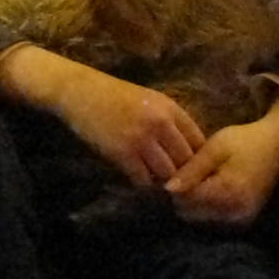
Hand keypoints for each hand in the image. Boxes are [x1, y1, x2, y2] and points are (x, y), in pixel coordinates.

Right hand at [0, 47, 203, 184]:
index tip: (192, 172)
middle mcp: (161, 123)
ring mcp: (142, 138)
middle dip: (182, 176)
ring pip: (167, 175)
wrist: (79, 91)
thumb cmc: (112, 95)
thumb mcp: (148, 101)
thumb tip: (186, 152)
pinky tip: (137, 181)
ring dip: (162, 183)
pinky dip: (142, 184)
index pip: (199, 143)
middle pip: (186, 162)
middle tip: (177, 187)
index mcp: (170, 108)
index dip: (198, 161)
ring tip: (157, 186)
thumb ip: (168, 122)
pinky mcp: (123, 153)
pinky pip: (143, 180)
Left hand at [165, 95, 278, 225]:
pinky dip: (204, 209)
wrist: (277, 147)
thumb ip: (191, 170)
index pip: (185, 201)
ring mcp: (240, 221)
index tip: (169, 173)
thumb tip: (167, 189)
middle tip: (181, 176)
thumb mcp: (215, 148)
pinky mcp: (242, 222)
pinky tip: (204, 190)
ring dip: (191, 205)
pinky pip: (212, 221)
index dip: (172, 188)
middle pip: (190, 215)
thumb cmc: (244, 142)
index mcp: (227, 193)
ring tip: (193, 181)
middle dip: (181, 198)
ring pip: (199, 220)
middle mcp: (235, 214)